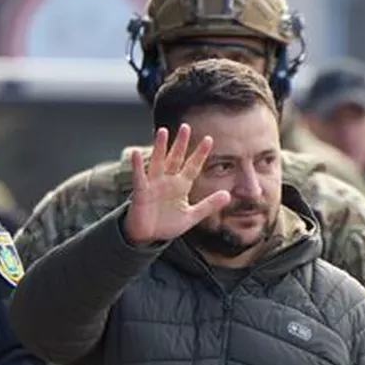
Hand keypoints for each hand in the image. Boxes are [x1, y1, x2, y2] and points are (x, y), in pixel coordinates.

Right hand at [123, 123, 231, 244]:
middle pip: (175, 158)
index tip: (208, 139)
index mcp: (181, 186)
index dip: (200, 154)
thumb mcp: (191, 216)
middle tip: (186, 127)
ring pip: (158, 162)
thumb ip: (209, 205)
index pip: (192, 166)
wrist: (148, 237)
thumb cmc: (166, 224)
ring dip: (160, 147)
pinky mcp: (141, 192)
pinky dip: (137, 166)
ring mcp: (154, 184)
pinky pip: (139, 177)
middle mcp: (168, 181)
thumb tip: (228, 195)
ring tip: (162, 131)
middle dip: (180, 143)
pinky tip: (136, 153)